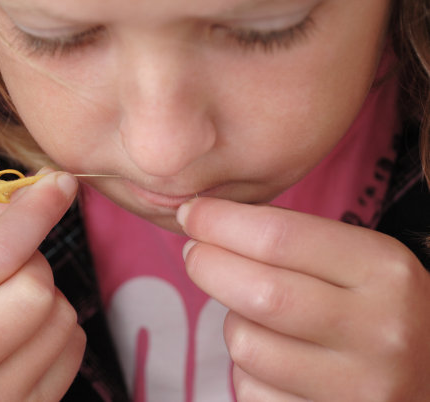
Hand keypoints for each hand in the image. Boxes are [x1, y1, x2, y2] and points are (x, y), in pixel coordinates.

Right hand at [0, 171, 85, 400]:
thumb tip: (37, 196)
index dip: (36, 212)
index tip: (61, 184)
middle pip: (38, 288)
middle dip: (32, 267)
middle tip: (5, 277)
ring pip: (62, 318)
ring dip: (47, 301)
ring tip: (7, 314)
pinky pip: (73, 349)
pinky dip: (58, 332)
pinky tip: (23, 341)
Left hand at [178, 197, 429, 401]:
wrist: (426, 372)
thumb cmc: (376, 307)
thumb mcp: (359, 261)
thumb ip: (292, 241)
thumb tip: (204, 222)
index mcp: (385, 271)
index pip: (279, 237)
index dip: (219, 221)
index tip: (191, 213)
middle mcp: (379, 331)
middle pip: (258, 293)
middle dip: (207, 265)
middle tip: (195, 253)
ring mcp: (357, 388)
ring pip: (246, 344)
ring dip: (234, 323)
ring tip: (256, 316)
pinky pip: (250, 388)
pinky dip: (247, 368)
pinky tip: (274, 359)